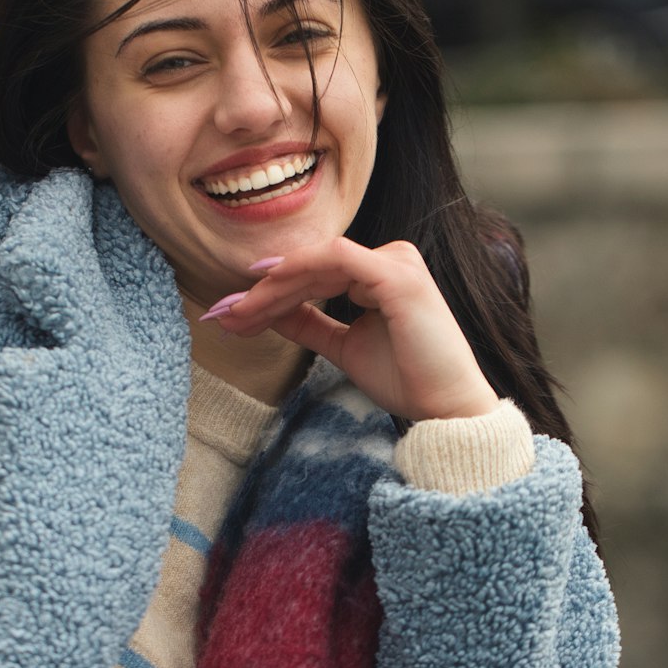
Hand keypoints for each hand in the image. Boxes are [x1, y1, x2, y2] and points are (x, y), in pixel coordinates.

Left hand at [204, 239, 499, 421]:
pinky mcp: (395, 274)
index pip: (315, 273)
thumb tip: (266, 310)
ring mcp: (395, 261)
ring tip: (237, 312)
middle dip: (262, 290)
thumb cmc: (406, 379)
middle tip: (222, 313)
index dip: (270, 291)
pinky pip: (333, 260)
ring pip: (315, 260)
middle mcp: (390, 258)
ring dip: (271, 286)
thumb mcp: (343, 346)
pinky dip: (295, 275)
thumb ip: (308, 323)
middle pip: (311, 265)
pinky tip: (266, 295)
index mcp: (381, 272)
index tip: (231, 314)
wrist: (445, 409)